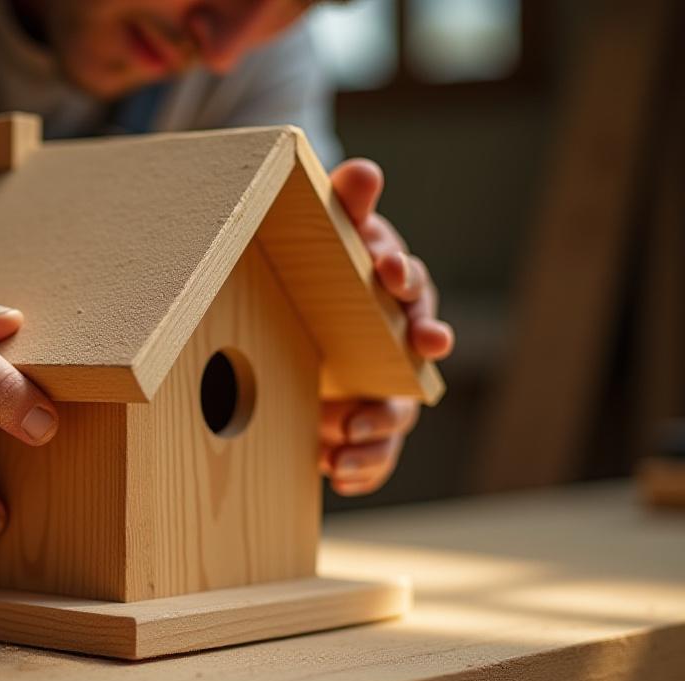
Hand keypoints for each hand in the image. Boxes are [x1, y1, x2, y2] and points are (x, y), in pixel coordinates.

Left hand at [319, 159, 454, 495]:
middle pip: (416, 354)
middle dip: (411, 357)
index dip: (403, 279)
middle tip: (412, 351)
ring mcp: (382, 387)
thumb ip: (347, 208)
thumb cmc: (325, 272)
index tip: (388, 274)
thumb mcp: (332, 236)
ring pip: (394, 412)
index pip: (410, 284)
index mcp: (395, 294)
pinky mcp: (361, 426)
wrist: (300, 313)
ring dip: (376, 426)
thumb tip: (363, 169)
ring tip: (345, 434)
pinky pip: (372, 455)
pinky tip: (336, 476)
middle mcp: (398, 343)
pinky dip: (361, 469)